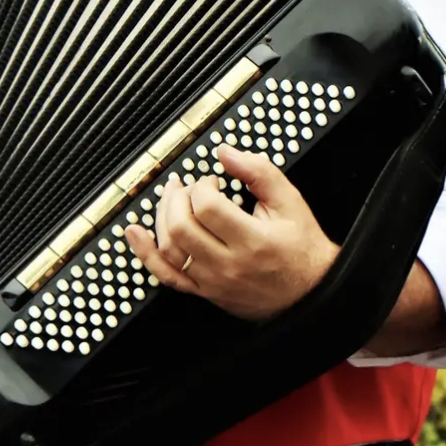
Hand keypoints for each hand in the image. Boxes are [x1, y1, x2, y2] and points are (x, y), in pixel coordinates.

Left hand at [125, 144, 337, 320]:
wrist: (310, 293)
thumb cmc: (301, 247)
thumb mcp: (290, 202)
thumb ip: (259, 172)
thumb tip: (226, 152)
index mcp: (253, 240)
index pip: (207, 207)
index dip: (202, 185)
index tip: (212, 180)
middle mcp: (229, 265)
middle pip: (182, 227)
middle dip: (177, 198)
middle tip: (187, 187)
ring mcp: (213, 283)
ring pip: (170, 250)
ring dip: (162, 217)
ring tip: (170, 199)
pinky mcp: (205, 293)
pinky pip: (166, 276)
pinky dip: (145, 254)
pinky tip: (134, 234)